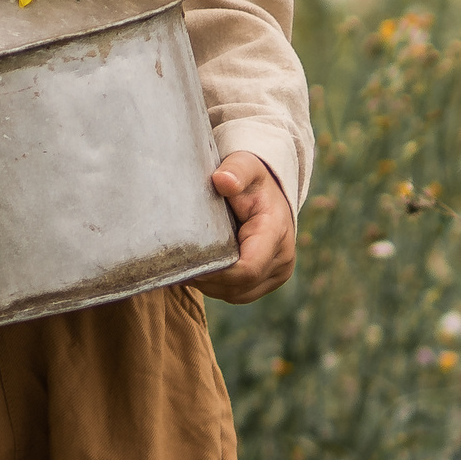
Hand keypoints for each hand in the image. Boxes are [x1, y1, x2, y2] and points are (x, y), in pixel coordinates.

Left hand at [189, 152, 295, 302]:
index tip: (188, 261)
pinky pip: (237, 293)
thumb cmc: (252, 179)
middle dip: (207, 279)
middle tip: (178, 264)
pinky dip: (216, 285)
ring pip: (235, 294)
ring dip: (210, 284)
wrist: (270, 193)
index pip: (248, 268)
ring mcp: (276, 274)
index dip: (216, 272)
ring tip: (187, 265)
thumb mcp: (245, 166)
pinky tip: (199, 269)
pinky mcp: (266, 282)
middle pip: (238, 286)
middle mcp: (282, 259)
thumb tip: (222, 180)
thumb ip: (235, 171)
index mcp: (276, 233)